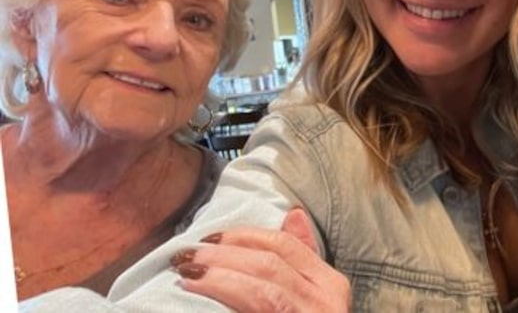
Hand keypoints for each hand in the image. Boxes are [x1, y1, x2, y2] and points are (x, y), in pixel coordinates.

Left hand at [173, 207, 350, 311]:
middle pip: (271, 263)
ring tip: (187, 273)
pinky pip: (261, 309)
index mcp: (331, 285)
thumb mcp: (312, 298)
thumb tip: (293, 213)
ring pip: (264, 286)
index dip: (244, 237)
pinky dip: (227, 298)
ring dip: (220, 275)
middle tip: (185, 255)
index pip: (285, 245)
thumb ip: (302, 258)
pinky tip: (199, 297)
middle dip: (224, 254)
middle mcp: (326, 301)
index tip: (209, 237)